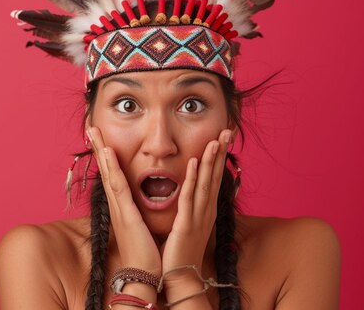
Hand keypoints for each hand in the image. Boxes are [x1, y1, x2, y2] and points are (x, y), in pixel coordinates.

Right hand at [87, 126, 161, 274]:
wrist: (143, 273)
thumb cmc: (145, 250)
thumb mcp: (141, 224)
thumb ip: (138, 210)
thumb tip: (139, 199)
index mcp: (122, 204)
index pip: (112, 174)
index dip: (106, 154)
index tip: (101, 136)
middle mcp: (117, 203)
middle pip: (105, 169)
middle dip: (98, 147)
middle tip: (91, 126)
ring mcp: (119, 207)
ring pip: (108, 173)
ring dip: (101, 151)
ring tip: (95, 132)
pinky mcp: (126, 214)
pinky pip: (119, 187)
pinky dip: (113, 169)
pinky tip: (110, 153)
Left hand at [161, 129, 231, 286]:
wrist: (179, 276)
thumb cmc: (181, 251)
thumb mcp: (189, 224)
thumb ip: (191, 208)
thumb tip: (191, 193)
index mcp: (205, 210)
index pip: (214, 178)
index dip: (219, 157)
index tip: (223, 137)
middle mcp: (206, 211)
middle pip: (215, 177)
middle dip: (221, 153)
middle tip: (228, 130)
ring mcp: (198, 217)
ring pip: (206, 183)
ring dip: (211, 161)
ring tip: (216, 139)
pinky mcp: (186, 225)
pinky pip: (190, 198)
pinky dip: (193, 179)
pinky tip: (195, 162)